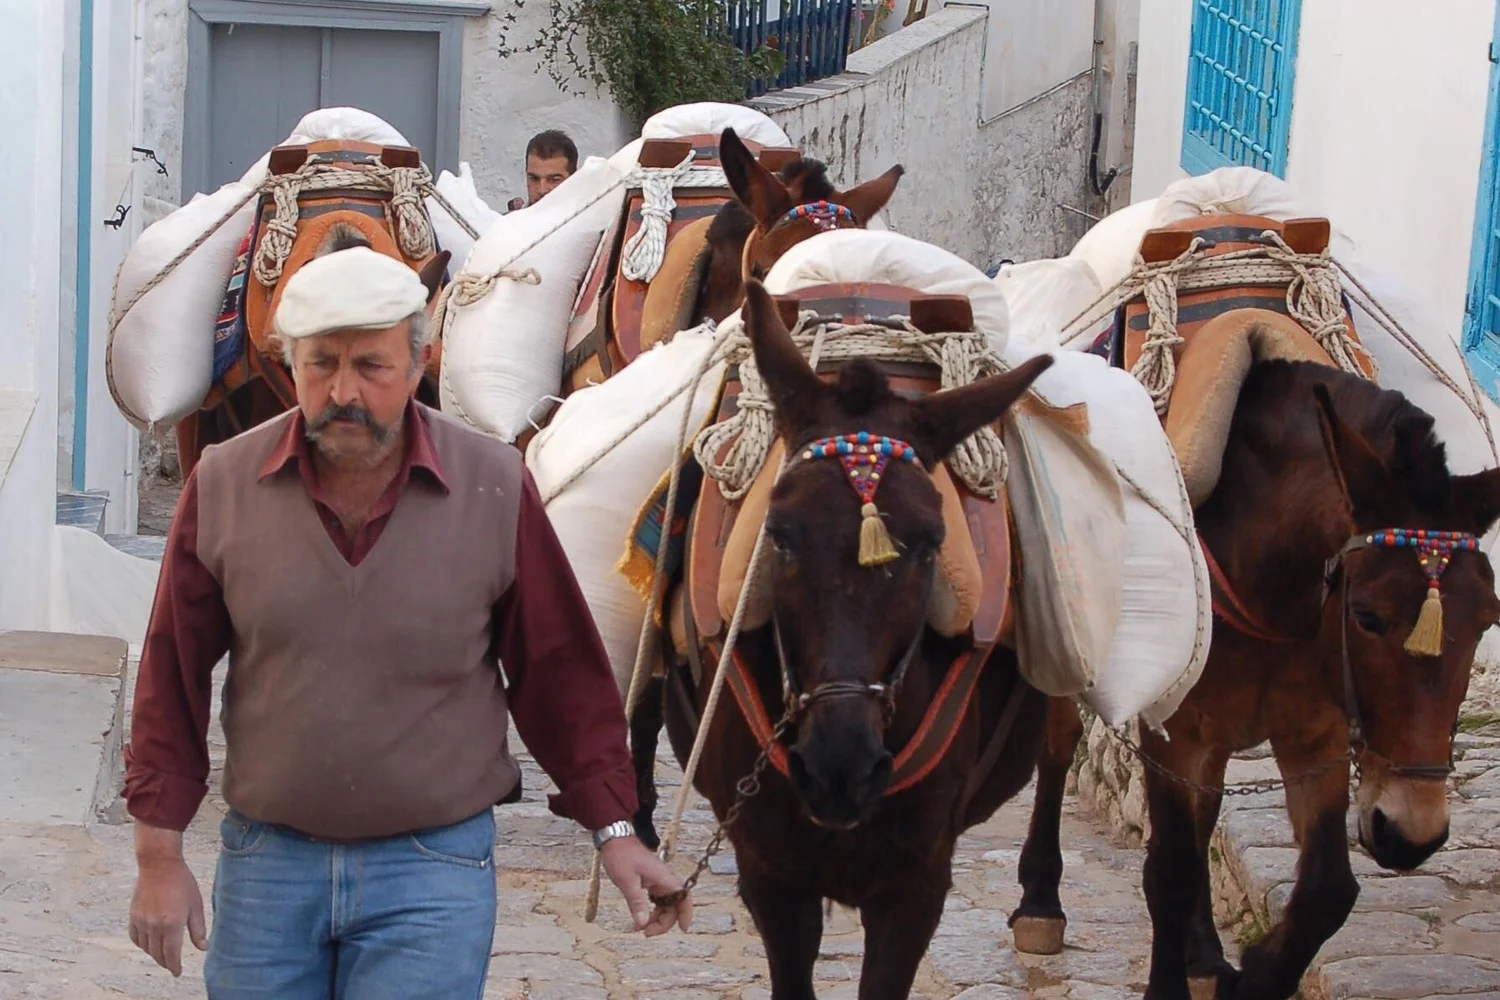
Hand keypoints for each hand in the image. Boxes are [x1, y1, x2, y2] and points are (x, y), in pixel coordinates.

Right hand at [129, 854, 206, 975]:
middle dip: (166, 962)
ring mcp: (141, 921)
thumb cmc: (182, 883)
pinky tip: (149, 943)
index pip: (171, 954)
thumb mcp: (195, 905)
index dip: (174, 966)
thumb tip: (203, 947)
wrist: (159, 865)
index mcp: (172, 924)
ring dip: (154, 954)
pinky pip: (135, 938)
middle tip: (172, 965)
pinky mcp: (133, 916)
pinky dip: (142, 944)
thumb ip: (198, 929)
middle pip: (158, 953)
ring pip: (146, 947)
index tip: (178, 972)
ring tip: (163, 954)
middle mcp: (154, 926)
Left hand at [599, 836, 692, 935]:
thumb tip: (643, 923)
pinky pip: (657, 899)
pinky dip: (651, 910)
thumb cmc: (621, 855)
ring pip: (665, 904)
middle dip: (663, 922)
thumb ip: (636, 902)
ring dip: (656, 918)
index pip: (684, 897)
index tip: (683, 929)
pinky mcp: (650, 881)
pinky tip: (640, 915)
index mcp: (663, 878)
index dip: (687, 913)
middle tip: (646, 932)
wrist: (614, 838)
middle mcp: (664, 880)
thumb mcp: (627, 881)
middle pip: (674, 906)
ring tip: (640, 926)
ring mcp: (658, 880)